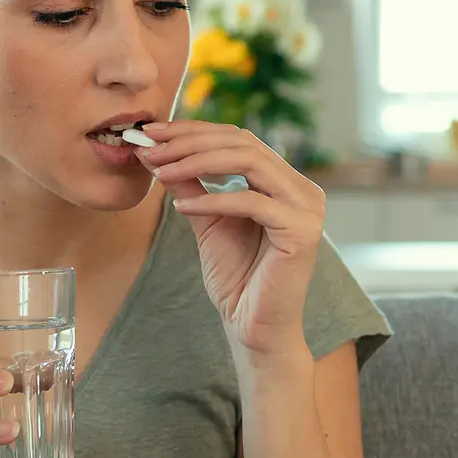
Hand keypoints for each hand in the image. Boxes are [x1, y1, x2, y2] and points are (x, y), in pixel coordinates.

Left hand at [136, 119, 325, 357]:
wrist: (254, 326)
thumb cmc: (237, 277)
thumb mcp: (207, 220)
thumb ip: (191, 184)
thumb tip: (156, 152)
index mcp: (284, 181)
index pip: (239, 139)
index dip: (194, 131)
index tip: (153, 133)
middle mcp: (302, 188)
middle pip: (244, 143)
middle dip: (190, 142)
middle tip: (150, 147)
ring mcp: (307, 208)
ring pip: (249, 162)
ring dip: (198, 162)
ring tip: (161, 171)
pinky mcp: (301, 231)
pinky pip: (251, 202)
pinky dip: (213, 200)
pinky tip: (181, 206)